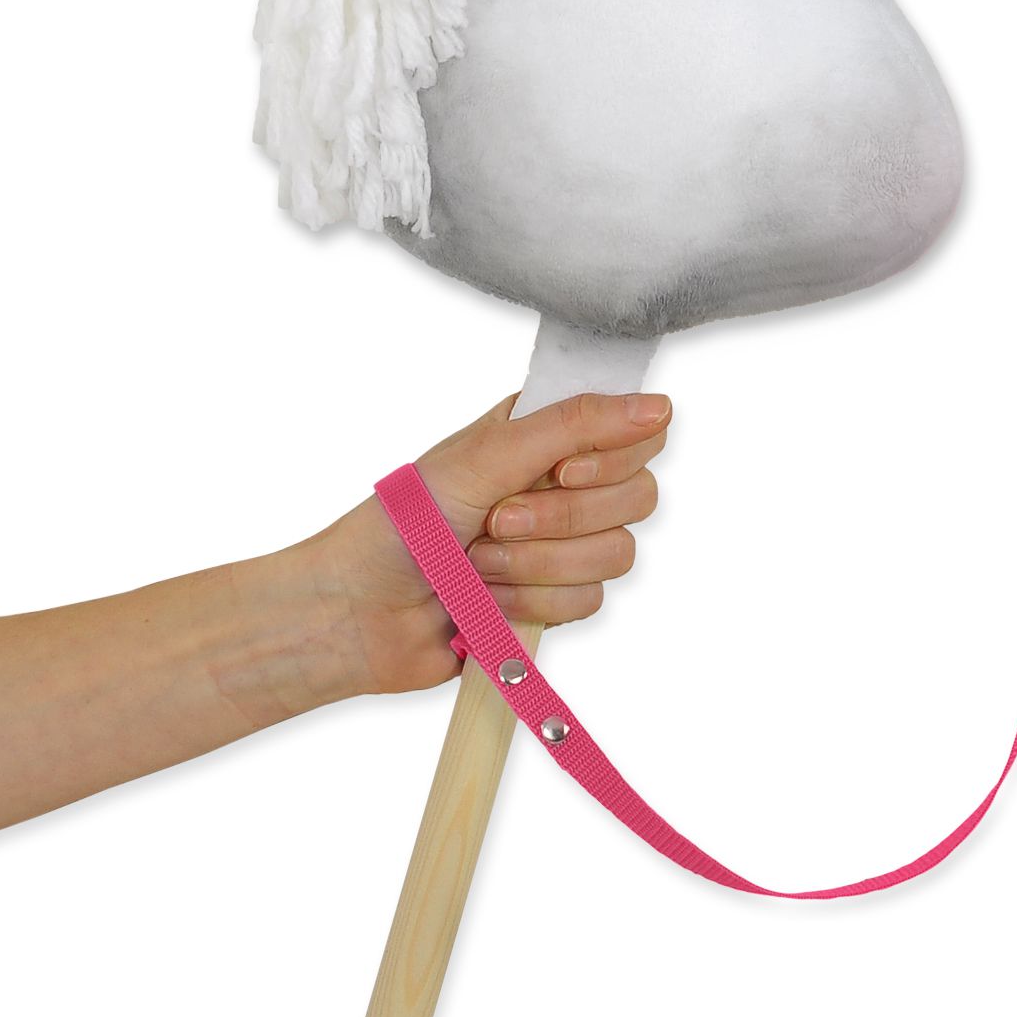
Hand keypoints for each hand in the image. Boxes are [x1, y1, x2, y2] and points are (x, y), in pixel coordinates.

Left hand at [304, 391, 669, 693]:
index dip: (611, 457)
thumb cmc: (404, 521)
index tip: (561, 471)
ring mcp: (562, 544)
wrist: (359, 610)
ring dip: (538, 564)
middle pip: (636, 498)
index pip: (638, 432)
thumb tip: (658, 405)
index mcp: (548, 434)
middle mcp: (564, 484)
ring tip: (478, 563)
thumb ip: (577, 423)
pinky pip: (589, 602)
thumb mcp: (490, 455)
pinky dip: (531, 603)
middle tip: (497, 518)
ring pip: (616, 555)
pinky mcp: (554, 600)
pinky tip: (485, 600)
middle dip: (561, 519)